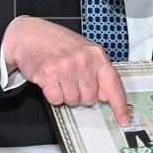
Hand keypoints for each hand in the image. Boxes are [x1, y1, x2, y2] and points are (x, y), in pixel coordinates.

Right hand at [2, 17, 128, 124]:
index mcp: (95, 54)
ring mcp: (65, 69)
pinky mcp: (48, 76)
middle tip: (71, 80)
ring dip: (65, 94)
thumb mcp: (83, 50)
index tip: (123, 118)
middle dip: (80, 94)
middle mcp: (83, 61)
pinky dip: (52, 94)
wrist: (29, 35)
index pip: (113, 84)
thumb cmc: (56, 41)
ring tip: (59, 77)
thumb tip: (107, 94)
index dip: (120, 105)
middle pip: (90, 98)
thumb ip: (97, 71)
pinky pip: (56, 100)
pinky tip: (50, 80)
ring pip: (73, 101)